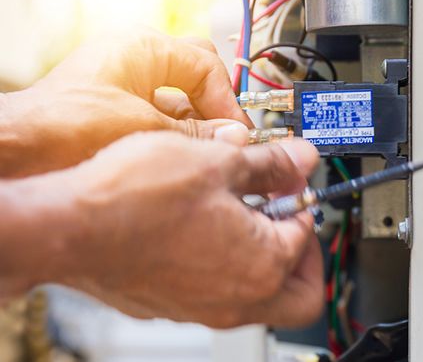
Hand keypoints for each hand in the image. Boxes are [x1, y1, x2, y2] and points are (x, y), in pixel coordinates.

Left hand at [1, 28, 251, 177]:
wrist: (20, 150)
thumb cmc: (64, 128)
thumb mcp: (143, 130)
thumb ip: (195, 133)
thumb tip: (234, 137)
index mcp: (144, 49)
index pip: (207, 67)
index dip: (228, 102)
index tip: (239, 133)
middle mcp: (137, 58)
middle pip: (198, 70)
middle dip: (216, 102)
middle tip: (228, 134)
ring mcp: (127, 80)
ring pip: (182, 93)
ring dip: (198, 120)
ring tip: (207, 149)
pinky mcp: (120, 104)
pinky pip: (162, 110)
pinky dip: (177, 129)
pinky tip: (181, 152)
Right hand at [13, 133, 322, 327]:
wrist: (69, 227)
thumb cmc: (137, 199)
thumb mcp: (219, 162)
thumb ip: (272, 164)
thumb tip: (302, 158)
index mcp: (264, 266)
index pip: (308, 234)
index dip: (303, 197)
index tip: (290, 177)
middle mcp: (238, 299)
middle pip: (301, 291)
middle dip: (304, 250)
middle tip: (286, 213)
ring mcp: (204, 309)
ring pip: (260, 294)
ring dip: (263, 254)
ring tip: (240, 211)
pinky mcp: (174, 306)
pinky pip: (220, 292)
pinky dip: (227, 264)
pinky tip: (203, 226)